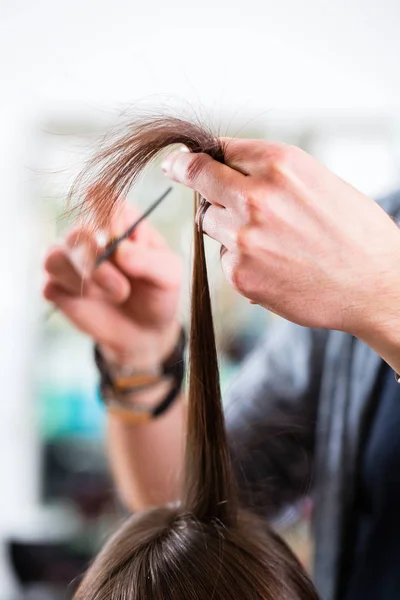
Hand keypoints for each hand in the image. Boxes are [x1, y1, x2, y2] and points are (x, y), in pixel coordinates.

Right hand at [43, 203, 181, 367]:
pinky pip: (48, 283)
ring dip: (84, 279)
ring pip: (55, 256)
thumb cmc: (158, 293)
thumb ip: (150, 260)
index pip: (103, 198)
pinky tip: (90, 302)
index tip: (119, 239)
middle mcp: (91, 233)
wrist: (144, 332)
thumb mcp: (169, 276)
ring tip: (117, 295)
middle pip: (79, 231)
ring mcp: (71, 259)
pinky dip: (70, 295)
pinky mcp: (57, 285)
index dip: (107, 215)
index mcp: (120, 220)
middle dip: (99, 262)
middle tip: (123, 289)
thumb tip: (119, 250)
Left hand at [161, 140, 399, 337]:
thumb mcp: (317, 181)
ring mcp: (245, 237)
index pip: (218, 150)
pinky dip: (240, 261)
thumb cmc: (354, 232)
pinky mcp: (240, 273)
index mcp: (280, 164)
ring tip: (268, 240)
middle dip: (187, 176)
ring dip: (225, 227)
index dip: (195, 155)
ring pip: (208, 223)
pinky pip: (224, 258)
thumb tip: (226, 168)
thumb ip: (270, 173)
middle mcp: (256, 196)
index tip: (179, 160)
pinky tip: (274, 267)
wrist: (376, 285)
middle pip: (199, 180)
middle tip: (175, 171)